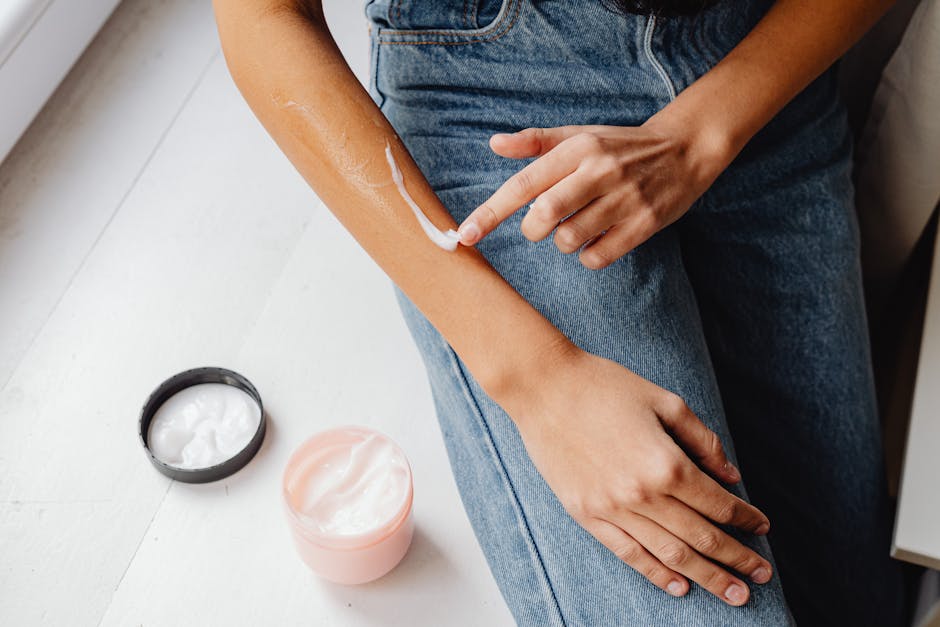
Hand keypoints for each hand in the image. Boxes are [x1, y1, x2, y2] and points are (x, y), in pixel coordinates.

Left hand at [457, 114, 729, 269]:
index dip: (490, 213)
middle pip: (545, 215)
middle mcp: (599, 171)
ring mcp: (624, 198)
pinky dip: (589, 256)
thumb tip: (494, 143)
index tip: (464, 236)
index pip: (523, 183)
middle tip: (542, 226)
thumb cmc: (620, 146)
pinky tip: (598, 240)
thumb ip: (536, 142)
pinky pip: (598, 256)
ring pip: (570, 239)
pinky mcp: (645, 223)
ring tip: (577, 228)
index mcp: (577, 148)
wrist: (685, 150)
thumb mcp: (579, 135)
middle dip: (533, 230)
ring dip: (563, 243)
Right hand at [497, 346, 772, 605]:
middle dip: (737, 558)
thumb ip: (702, 440)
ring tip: (734, 593)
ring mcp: (611, 508)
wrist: (543, 387)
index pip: (718, 503)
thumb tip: (730, 476)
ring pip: (670, 554)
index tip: (762, 526)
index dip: (746, 518)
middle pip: (701, 537)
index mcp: (667, 462)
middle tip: (763, 575)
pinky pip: (628, 553)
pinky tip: (679, 586)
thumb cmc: (605, 385)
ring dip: (706, 577)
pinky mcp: (586, 513)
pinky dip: (656, 573)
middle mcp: (642, 493)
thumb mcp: (665, 401)